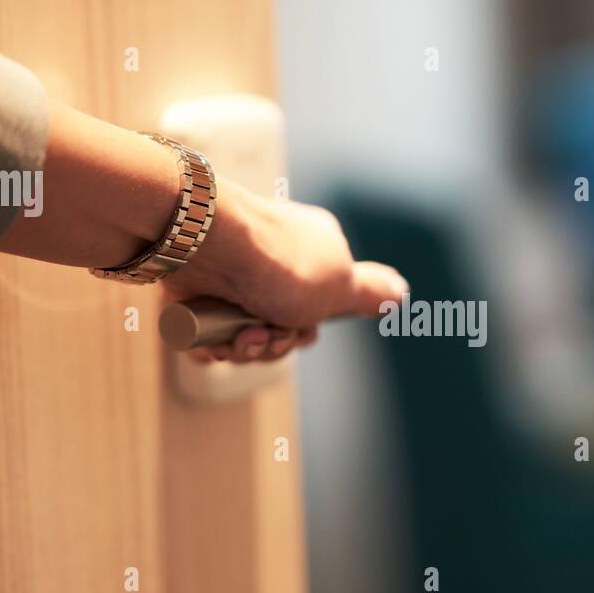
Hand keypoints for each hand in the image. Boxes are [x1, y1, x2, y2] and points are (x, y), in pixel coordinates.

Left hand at [163, 178, 407, 363]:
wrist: (209, 244)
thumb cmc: (281, 263)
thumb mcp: (341, 284)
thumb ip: (371, 293)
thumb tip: (401, 292)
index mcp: (309, 253)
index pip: (314, 309)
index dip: (306, 331)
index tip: (301, 327)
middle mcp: (270, 263)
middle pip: (277, 327)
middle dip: (272, 344)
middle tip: (262, 335)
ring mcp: (228, 276)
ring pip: (240, 335)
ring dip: (242, 348)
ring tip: (236, 336)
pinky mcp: (191, 289)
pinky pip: (203, 335)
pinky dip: (209, 347)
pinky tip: (211, 340)